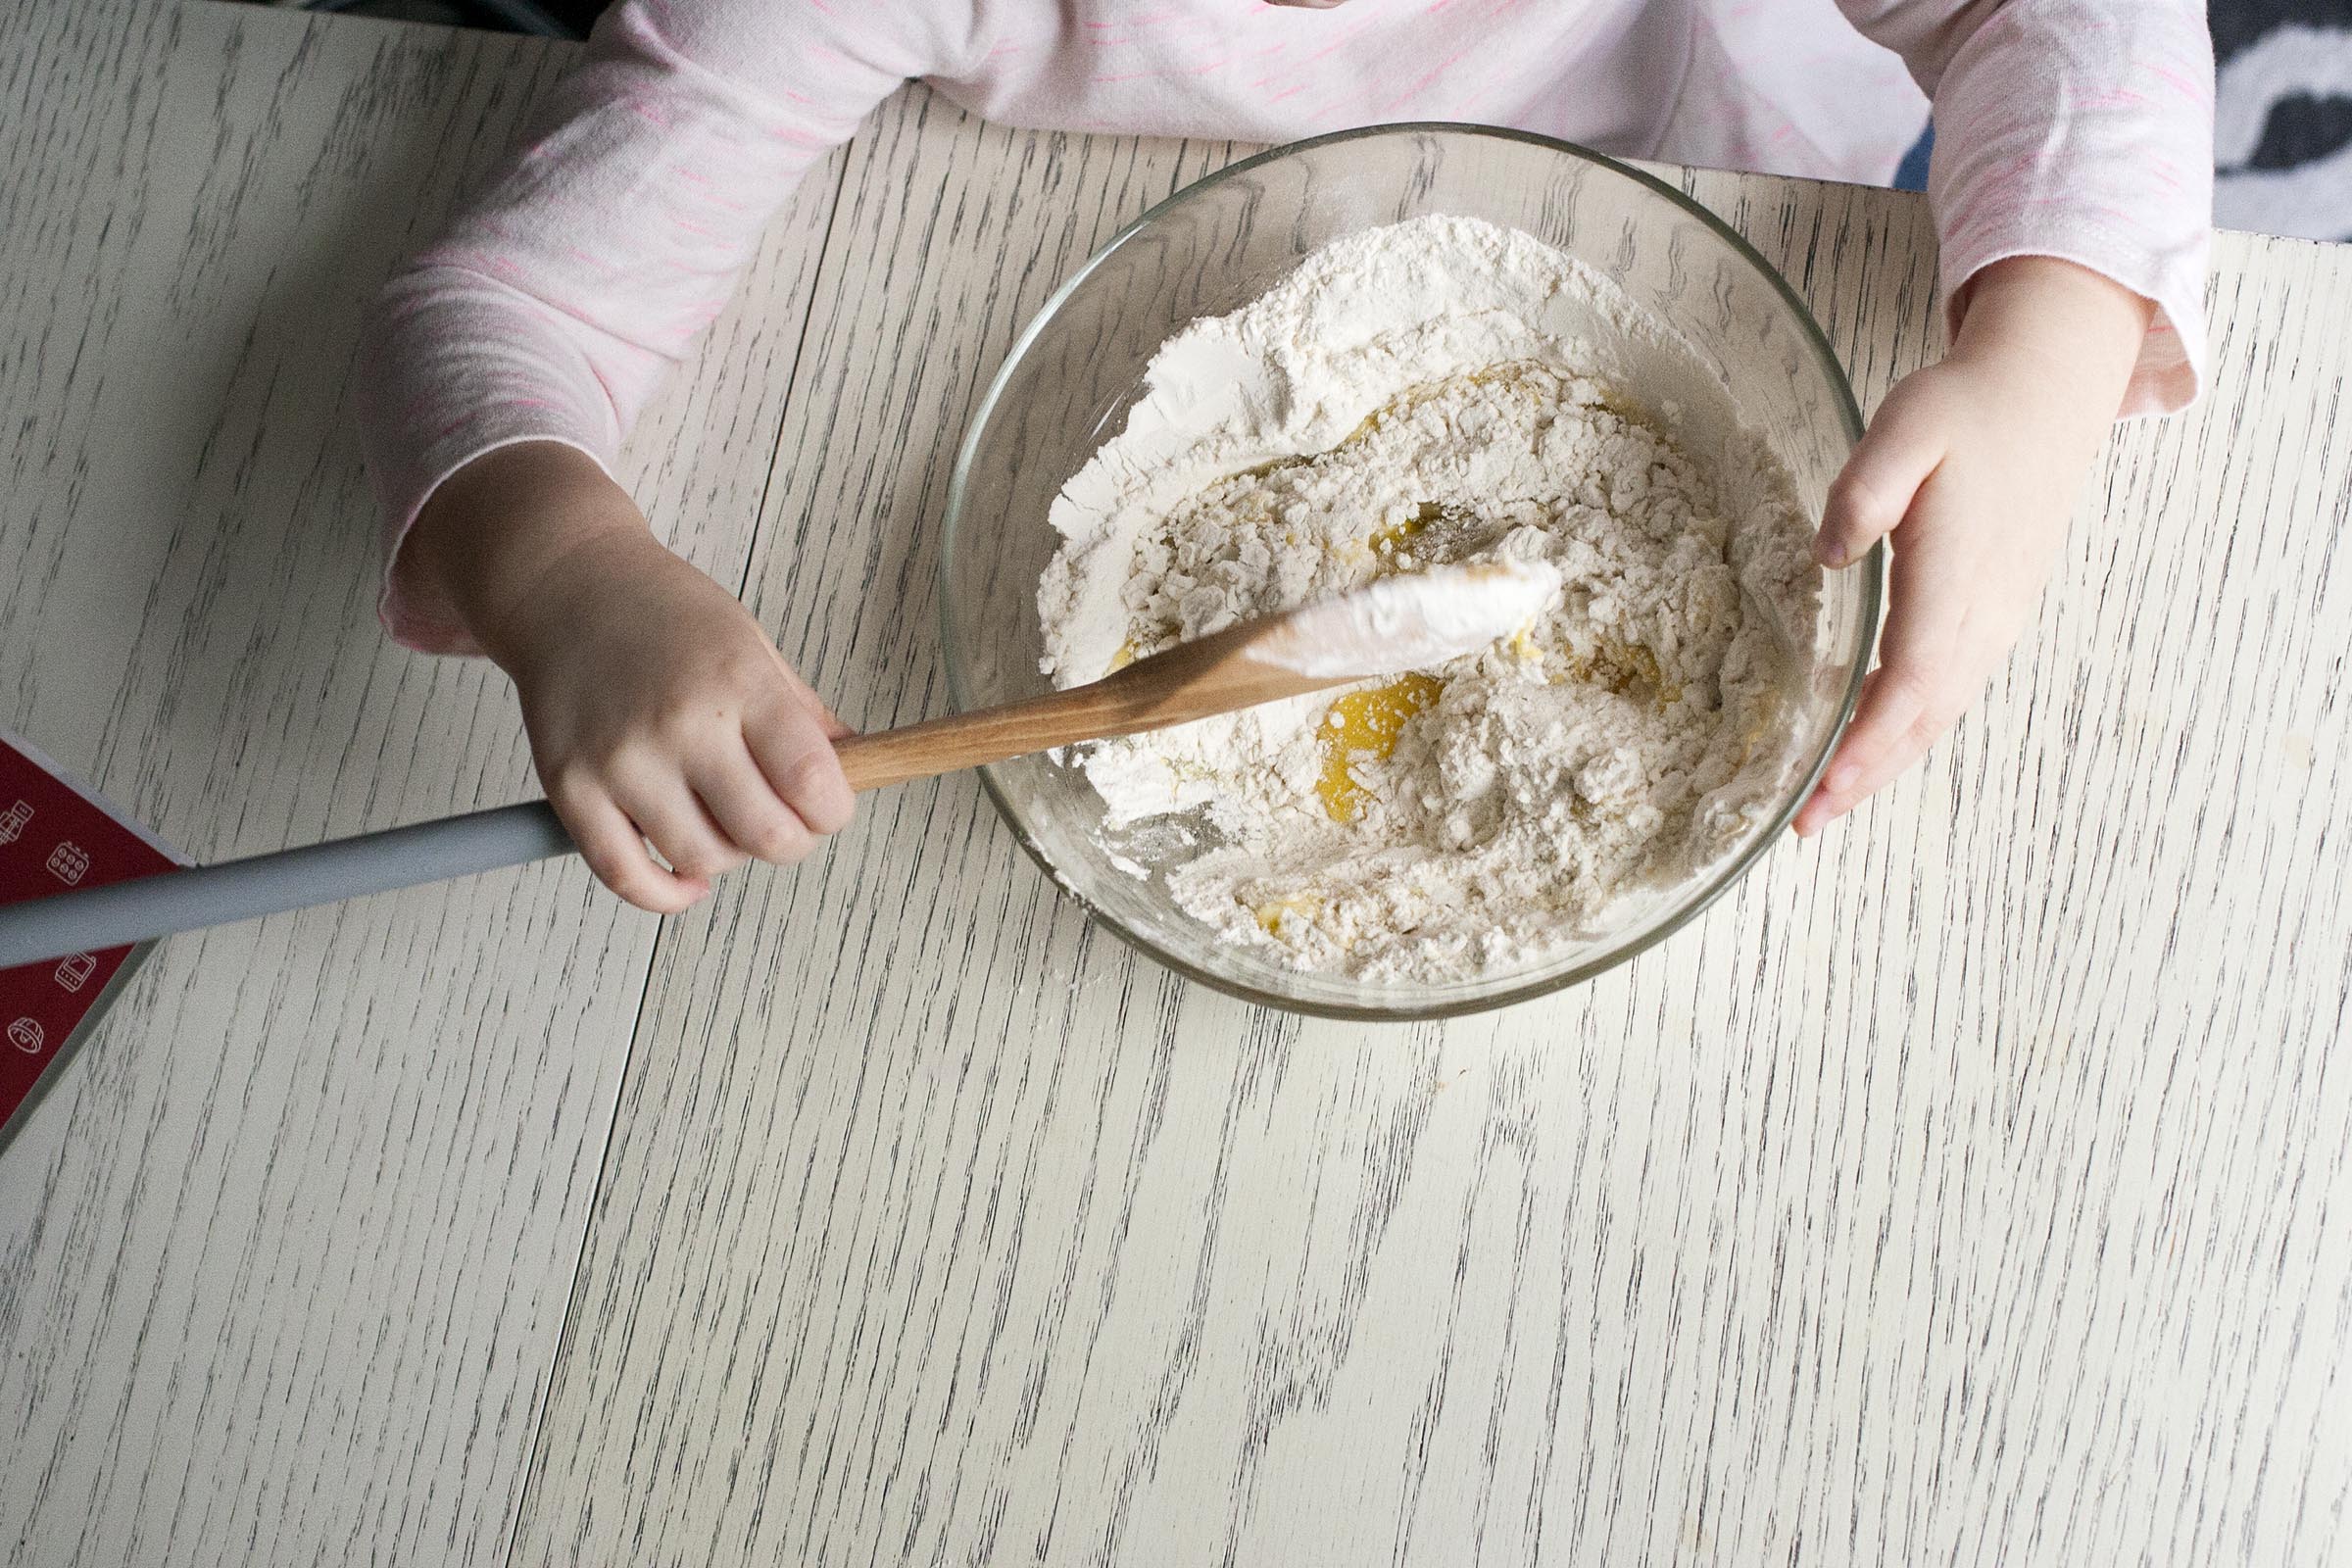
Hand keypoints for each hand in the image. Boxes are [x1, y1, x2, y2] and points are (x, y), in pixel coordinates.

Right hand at [403, 442, 853, 909]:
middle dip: (789, 841)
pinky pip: (626, 876)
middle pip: (766, 836)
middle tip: (779, 819)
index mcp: (740, 684)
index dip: (833, 811)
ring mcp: (623, 761)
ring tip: (719, 821)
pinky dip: (666, 893)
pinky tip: (685, 878)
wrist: (567, 586)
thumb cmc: (665, 613)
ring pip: (702, 860)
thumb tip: (856, 769)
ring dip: (726, 858)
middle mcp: (682, 725)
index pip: (814, 783)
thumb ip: (802, 715)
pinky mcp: (572, 789)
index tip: (827, 807)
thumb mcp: (752, 645)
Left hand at [1793, 258, 2151, 836]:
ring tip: (1828, 803)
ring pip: (1937, 713)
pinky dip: (1908, 729)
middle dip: (1864, 778)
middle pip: (1920, 720)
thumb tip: (1829, 555)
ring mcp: (1994, 617)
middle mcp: (1981, 614)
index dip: (1864, 747)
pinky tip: (1871, 742)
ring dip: (1885, 763)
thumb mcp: (1906, 428)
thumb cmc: (1968, 407)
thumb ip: (1865, 493)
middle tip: (1805, 826)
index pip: (1905, 687)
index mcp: (1954, 579)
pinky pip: (1948, 689)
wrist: (2047, 387)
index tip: (1821, 791)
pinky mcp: (1995, 611)